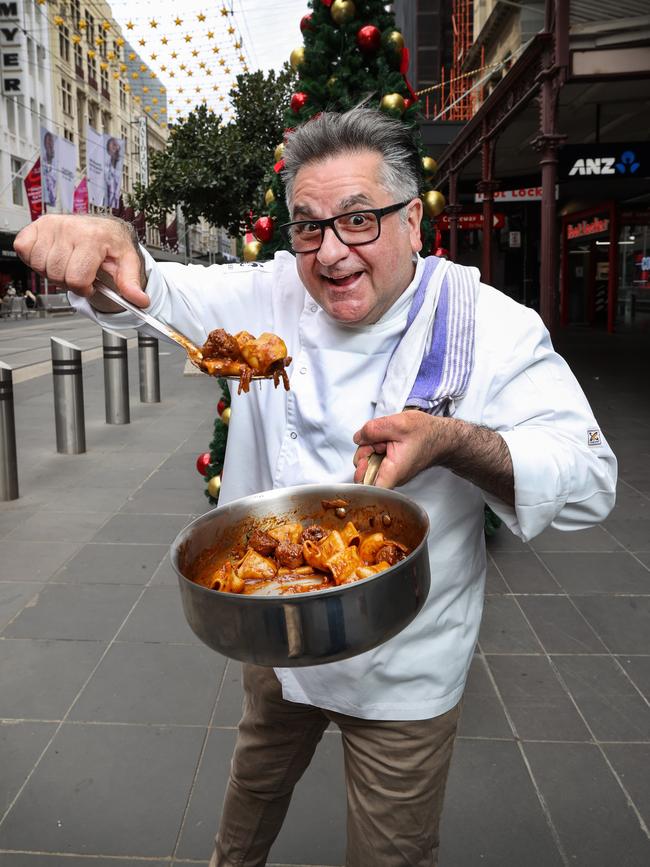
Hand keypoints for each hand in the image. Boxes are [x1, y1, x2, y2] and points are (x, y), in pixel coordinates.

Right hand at [13, 215, 148, 307]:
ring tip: (67, 264)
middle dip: (69, 281)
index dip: (84, 288)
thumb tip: (140, 301)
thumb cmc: (112, 245)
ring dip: (52, 271)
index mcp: (94, 237)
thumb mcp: (127, 264)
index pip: (77, 278)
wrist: (103, 228)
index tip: (91, 283)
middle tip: (79, 272)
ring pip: (39, 265)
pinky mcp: (37, 225)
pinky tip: (51, 256)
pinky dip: (34, 259)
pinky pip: (24, 250)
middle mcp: (71, 228)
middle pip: (57, 274)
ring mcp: (52, 225)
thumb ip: (131, 284)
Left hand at [353, 411, 514, 504]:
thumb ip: (373, 429)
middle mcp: (391, 478)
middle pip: (364, 473)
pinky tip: (387, 441)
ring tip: (386, 438)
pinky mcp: (391, 468)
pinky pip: (376, 460)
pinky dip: (378, 449)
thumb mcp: (397, 424)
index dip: (359, 475)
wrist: (442, 437)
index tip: (364, 459)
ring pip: (368, 464)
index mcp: (392, 472)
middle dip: (365, 453)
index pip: (368, 489)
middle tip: (378, 440)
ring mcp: (391, 474)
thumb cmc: (426, 433)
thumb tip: (358, 437)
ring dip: (371, 448)